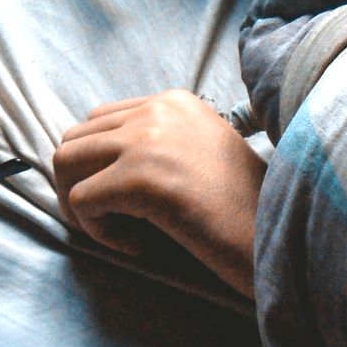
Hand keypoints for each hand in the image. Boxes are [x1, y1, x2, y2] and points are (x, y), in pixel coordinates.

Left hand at [53, 89, 266, 297]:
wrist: (282, 237)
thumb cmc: (248, 211)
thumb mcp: (204, 156)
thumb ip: (160, 147)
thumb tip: (100, 168)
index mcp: (173, 101)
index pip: (99, 121)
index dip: (96, 167)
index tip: (124, 204)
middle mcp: (157, 109)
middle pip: (74, 138)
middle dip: (77, 184)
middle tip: (107, 223)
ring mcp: (147, 141)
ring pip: (65, 163)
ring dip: (79, 205)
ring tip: (116, 233)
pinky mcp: (140, 179)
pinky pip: (81, 201)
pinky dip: (97, 232)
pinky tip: (137, 246)